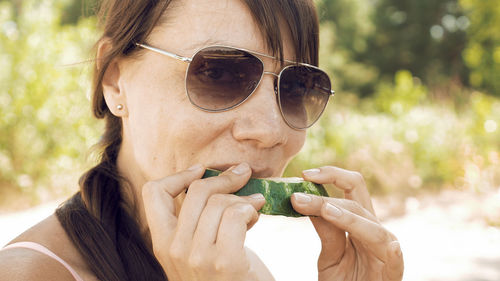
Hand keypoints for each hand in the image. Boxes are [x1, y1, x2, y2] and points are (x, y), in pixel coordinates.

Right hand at [142, 163, 273, 280]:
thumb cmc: (225, 277)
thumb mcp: (199, 248)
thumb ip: (197, 220)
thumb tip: (211, 177)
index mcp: (162, 243)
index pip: (154, 192)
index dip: (179, 176)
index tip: (201, 170)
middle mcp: (173, 250)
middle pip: (196, 191)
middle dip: (224, 178)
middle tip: (244, 175)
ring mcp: (197, 258)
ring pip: (219, 202)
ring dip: (243, 198)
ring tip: (254, 205)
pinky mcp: (224, 262)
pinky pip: (235, 215)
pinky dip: (250, 210)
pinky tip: (255, 217)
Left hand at [291, 166, 403, 280]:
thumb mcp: (330, 256)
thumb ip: (326, 232)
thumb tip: (303, 200)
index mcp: (360, 222)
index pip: (350, 187)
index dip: (330, 175)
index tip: (304, 174)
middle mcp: (374, 229)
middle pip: (358, 196)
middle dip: (329, 189)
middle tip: (300, 194)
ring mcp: (386, 248)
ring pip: (370, 224)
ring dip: (346, 216)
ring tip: (325, 210)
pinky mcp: (392, 270)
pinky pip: (391, 255)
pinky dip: (388, 247)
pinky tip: (388, 245)